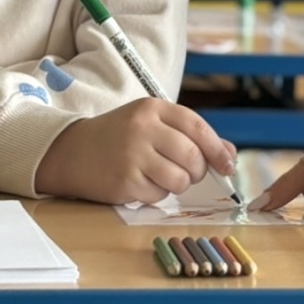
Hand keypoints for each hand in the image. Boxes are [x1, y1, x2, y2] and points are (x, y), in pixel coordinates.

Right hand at [35, 97, 236, 204]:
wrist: (73, 151)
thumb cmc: (120, 137)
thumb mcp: (152, 124)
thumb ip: (190, 135)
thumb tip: (230, 155)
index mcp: (152, 108)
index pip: (198, 128)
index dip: (218, 149)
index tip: (228, 165)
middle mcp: (143, 128)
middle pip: (193, 157)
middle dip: (198, 171)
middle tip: (188, 173)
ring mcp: (132, 155)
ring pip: (180, 179)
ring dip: (178, 184)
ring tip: (162, 176)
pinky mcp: (124, 181)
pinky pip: (159, 194)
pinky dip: (157, 193)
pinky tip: (142, 183)